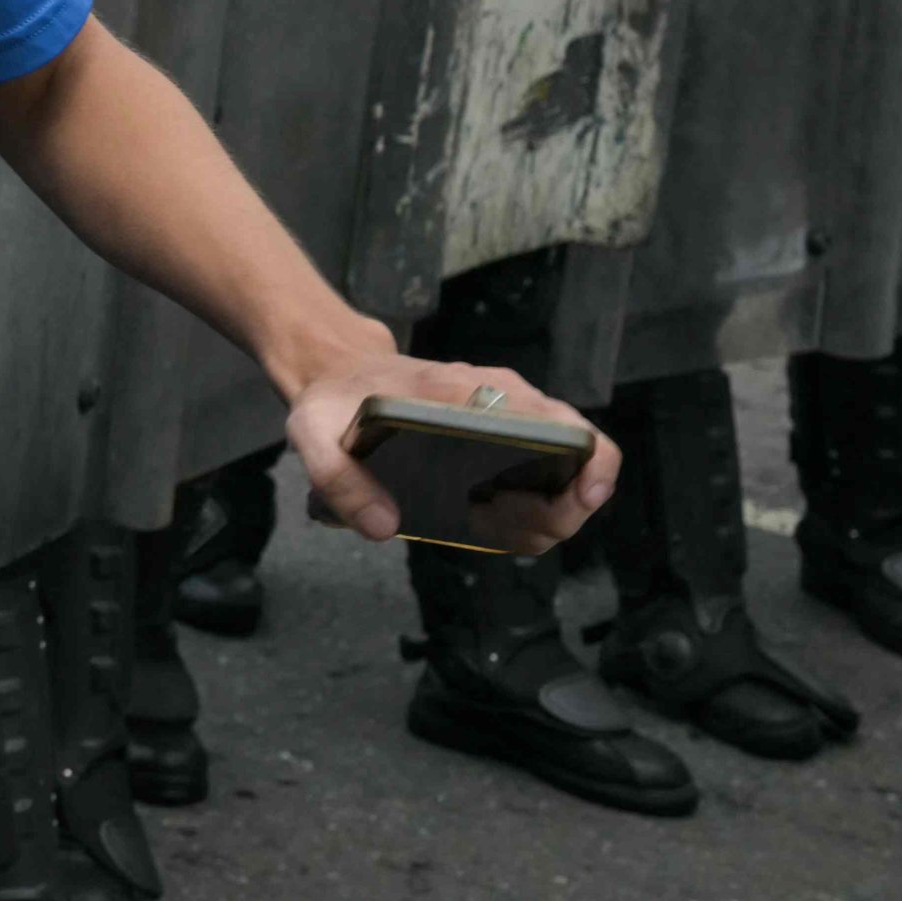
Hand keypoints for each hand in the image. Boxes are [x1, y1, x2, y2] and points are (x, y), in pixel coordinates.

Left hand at [272, 320, 619, 554]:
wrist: (339, 372)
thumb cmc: (333, 403)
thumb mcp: (311, 433)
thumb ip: (336, 478)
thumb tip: (385, 526)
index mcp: (468, 393)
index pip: (563, 426)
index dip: (590, 469)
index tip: (578, 500)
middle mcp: (503, 397)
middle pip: (576, 460)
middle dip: (558, 512)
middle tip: (500, 528)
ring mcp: (509, 413)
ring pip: (562, 473)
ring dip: (541, 514)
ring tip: (482, 522)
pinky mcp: (504, 434)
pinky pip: (538, 476)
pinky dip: (526, 507)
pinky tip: (486, 516)